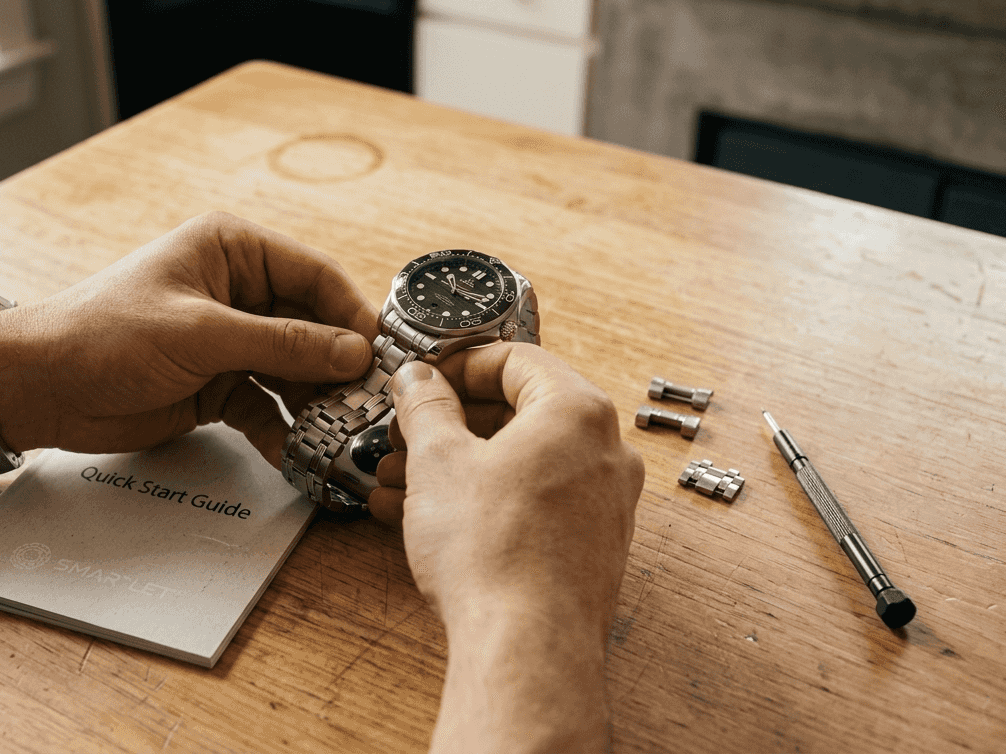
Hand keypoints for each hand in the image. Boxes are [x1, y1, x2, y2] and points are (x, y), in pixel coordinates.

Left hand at [0, 211, 377, 462]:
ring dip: (316, 402)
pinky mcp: (218, 384)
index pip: (315, 275)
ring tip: (341, 434)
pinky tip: (300, 453)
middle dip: (339, 367)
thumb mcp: (200, 334)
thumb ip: (281, 344)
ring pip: (295, 370)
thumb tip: (354, 352)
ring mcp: (230, 340)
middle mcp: (238, 291)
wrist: (38, 388)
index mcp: (233, 250)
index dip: (352, 315)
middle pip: (312, 327)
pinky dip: (283, 428)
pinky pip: (267, 405)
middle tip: (370, 404)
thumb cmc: (104, 336)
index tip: (382, 354)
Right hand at [367, 344, 642, 752]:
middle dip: (452, 424)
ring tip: (400, 482)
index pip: (516, 359)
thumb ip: (426, 406)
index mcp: (577, 412)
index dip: (458, 365)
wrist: (525, 646)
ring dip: (459, 466)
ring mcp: (604, 504)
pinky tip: (431, 519)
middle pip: (520, 412)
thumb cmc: (493, 553)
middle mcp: (605, 453)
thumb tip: (419, 381)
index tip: (424, 380)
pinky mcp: (591, 547)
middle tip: (407, 433)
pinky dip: (485, 500)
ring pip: (521, 464)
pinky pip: (533, 504)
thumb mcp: (438, 460)